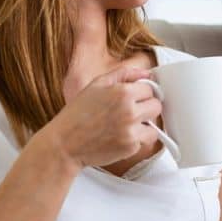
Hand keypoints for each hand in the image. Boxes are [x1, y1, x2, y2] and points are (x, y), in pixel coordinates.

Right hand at [43, 66, 162, 168]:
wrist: (65, 143)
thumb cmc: (78, 113)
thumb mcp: (97, 84)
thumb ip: (124, 74)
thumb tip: (147, 73)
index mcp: (122, 92)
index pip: (150, 88)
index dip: (141, 93)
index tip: (132, 98)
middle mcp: (129, 111)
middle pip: (156, 106)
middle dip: (146, 108)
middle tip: (130, 112)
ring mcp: (131, 130)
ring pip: (154, 125)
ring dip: (144, 125)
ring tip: (126, 125)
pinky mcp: (131, 147)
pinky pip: (145, 140)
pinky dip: (137, 139)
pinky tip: (121, 136)